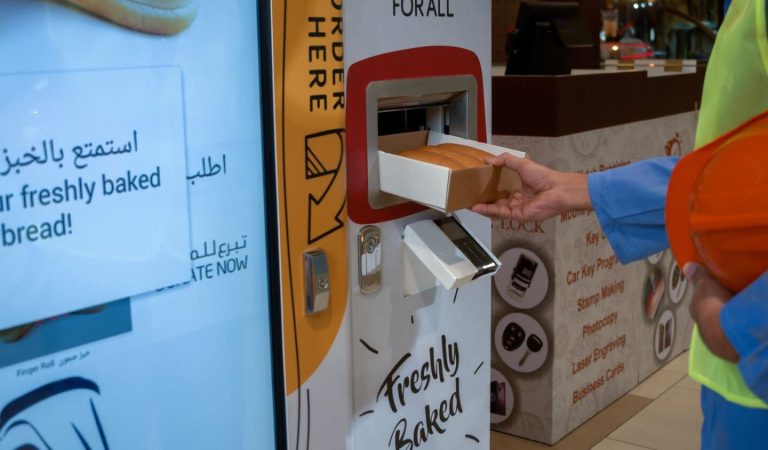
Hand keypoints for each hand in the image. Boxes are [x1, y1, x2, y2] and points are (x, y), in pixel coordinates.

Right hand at [470, 153, 590, 220]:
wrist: (557, 189)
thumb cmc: (542, 176)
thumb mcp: (521, 163)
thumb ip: (505, 160)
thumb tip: (487, 160)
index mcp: (518, 188)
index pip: (500, 190)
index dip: (488, 189)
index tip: (476, 185)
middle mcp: (516, 199)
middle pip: (496, 201)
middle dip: (483, 200)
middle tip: (469, 197)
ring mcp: (516, 208)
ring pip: (495, 209)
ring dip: (482, 207)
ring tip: (468, 204)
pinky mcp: (517, 215)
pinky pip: (500, 213)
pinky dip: (487, 211)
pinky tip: (477, 207)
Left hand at [685, 263, 739, 362]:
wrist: (725, 331)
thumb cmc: (713, 305)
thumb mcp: (706, 285)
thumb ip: (698, 277)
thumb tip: (687, 266)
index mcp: (695, 308)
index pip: (700, 299)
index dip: (708, 294)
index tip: (718, 288)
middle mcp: (701, 324)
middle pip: (711, 313)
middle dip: (719, 307)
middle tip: (732, 299)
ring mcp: (712, 337)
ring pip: (720, 324)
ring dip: (727, 318)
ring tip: (740, 311)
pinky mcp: (724, 347)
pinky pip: (730, 333)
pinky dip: (735, 328)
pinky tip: (743, 323)